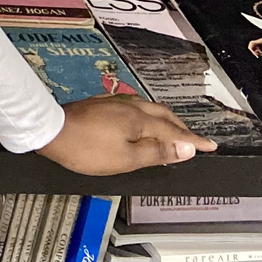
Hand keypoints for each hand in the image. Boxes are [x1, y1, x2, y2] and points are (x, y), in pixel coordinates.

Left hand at [36, 95, 214, 174]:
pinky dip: (145, 116)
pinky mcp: (101, 103)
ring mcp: (114, 102)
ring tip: (170, 132)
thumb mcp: (126, 159)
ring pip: (148, 108)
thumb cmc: (86, 149)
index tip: (211, 146)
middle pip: (163, 114)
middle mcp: (130, 105)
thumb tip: (186, 149)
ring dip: (163, 120)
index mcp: (140, 119)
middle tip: (193, 141)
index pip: (174, 131)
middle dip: (181, 127)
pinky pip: (133, 107)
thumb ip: (157, 153)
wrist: (49, 130)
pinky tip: (139, 121)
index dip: (194, 141)